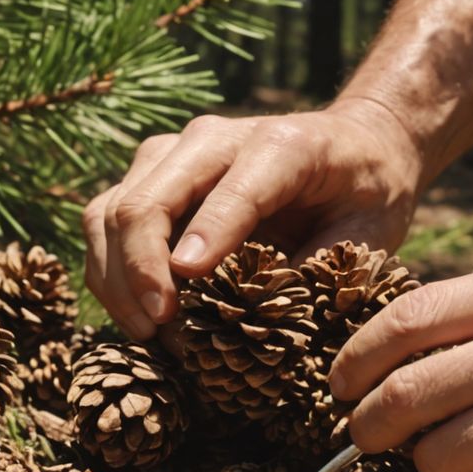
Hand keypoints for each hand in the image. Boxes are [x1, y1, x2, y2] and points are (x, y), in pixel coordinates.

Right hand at [83, 98, 420, 339]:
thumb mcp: (369, 232)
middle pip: (144, 202)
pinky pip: (103, 222)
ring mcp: (172, 154)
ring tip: (146, 332)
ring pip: (109, 212)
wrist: (354, 144)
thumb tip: (252, 313)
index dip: (199, 247)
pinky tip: (137, 315)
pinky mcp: (151, 176)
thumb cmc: (365, 194)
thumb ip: (317, 266)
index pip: (228, 192)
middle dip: (139, 275)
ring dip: (114, 279)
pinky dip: (108, 273)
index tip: (177, 306)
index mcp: (282, 145)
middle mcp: (213, 138)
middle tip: (159, 331)